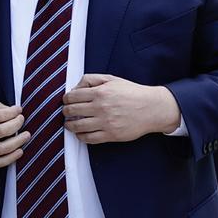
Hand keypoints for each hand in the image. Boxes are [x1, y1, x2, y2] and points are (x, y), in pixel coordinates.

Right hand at [0, 101, 28, 168]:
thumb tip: (10, 109)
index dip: (12, 112)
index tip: (18, 110)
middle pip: (2, 131)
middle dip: (17, 124)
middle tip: (22, 120)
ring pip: (3, 148)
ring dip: (18, 141)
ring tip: (26, 135)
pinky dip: (11, 158)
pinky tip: (19, 151)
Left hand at [62, 74, 180, 144]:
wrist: (151, 108)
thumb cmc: (132, 93)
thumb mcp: (112, 79)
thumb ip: (92, 79)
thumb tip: (76, 87)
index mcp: (100, 92)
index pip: (72, 96)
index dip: (66, 99)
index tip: (67, 101)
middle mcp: (101, 107)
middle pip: (71, 111)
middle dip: (66, 112)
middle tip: (67, 113)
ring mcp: (105, 122)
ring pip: (77, 126)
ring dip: (70, 125)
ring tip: (70, 124)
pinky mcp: (110, 134)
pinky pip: (88, 138)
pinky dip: (81, 136)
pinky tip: (81, 133)